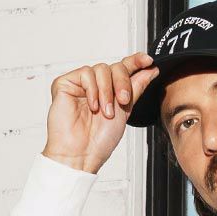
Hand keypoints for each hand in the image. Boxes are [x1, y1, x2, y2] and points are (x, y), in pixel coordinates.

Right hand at [44, 51, 159, 174]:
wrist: (81, 154)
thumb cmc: (99, 141)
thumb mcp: (125, 111)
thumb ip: (136, 88)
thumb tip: (150, 70)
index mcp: (111, 92)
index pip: (124, 69)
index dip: (136, 62)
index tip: (148, 60)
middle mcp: (96, 86)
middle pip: (115, 67)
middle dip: (122, 82)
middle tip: (123, 100)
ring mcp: (81, 84)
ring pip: (101, 69)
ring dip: (106, 91)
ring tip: (105, 111)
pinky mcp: (66, 83)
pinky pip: (85, 73)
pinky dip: (92, 89)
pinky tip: (92, 106)